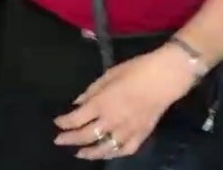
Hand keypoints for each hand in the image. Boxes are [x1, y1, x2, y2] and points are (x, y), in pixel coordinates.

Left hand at [53, 45, 196, 159]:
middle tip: (59, 141)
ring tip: (79, 154)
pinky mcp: (141, 135)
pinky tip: (108, 152)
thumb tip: (78, 102)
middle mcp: (111, 121)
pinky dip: (114, 153)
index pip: (76, 118)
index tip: (57, 122)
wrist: (165, 77)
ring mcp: (126, 131)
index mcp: (102, 103)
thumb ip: (93, 89)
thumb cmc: (137, 69)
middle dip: (70, 139)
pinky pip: (124, 150)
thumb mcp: (111, 73)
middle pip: (85, 135)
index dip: (64, 122)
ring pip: (103, 148)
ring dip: (88, 152)